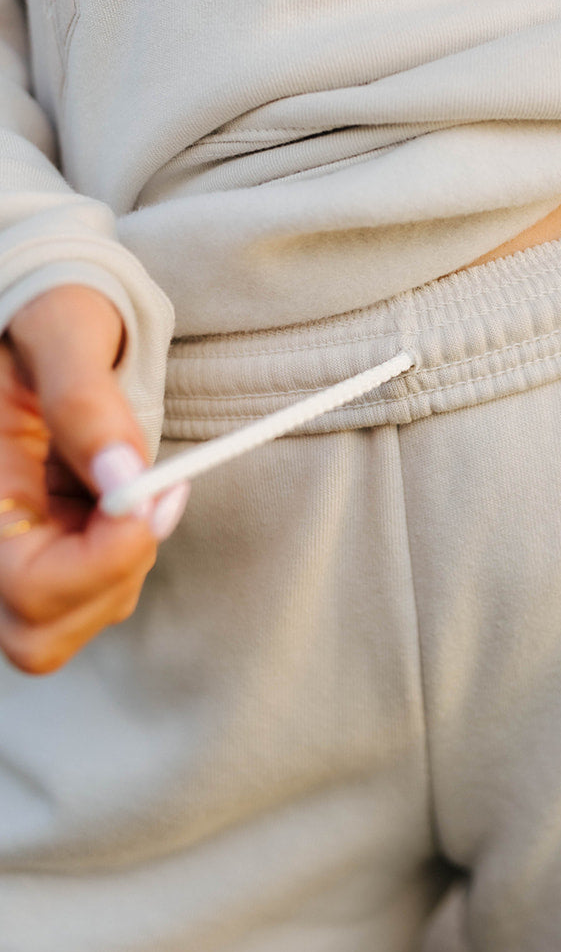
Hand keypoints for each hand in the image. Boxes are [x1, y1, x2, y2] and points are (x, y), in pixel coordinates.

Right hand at [0, 286, 185, 673]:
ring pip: (74, 620)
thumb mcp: (64, 330)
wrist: (38, 321)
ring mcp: (9, 560)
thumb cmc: (46, 316)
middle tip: (155, 493)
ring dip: (126, 560)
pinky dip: (125, 553)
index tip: (154, 497)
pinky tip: (120, 494)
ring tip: (127, 478)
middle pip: (40, 635)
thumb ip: (87, 403)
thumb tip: (126, 476)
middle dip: (116, 572)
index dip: (102, 563)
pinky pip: (93, 595)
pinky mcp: (41, 562)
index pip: (28, 590)